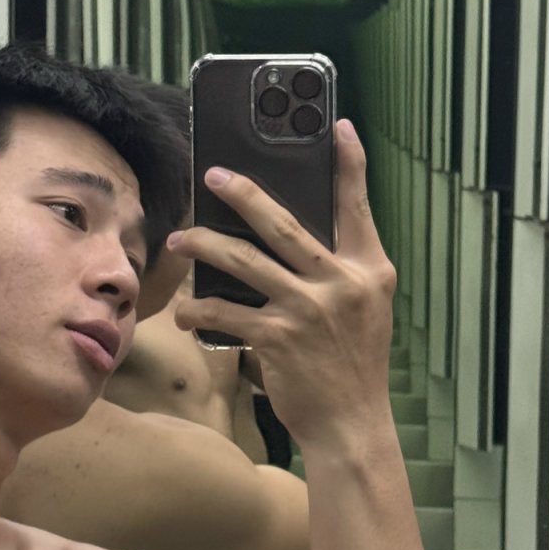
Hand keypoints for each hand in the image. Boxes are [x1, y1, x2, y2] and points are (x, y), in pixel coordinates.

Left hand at [166, 119, 397, 447]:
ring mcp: (308, 310)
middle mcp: (342, 283)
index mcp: (369, 269)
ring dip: (205, 246)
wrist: (350, 423)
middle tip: (213, 175)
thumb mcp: (365, 308)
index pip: (358, 206)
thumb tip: (294, 235)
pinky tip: (183, 311)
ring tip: (180, 240)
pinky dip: (198, 310)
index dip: (350, 165)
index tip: (338, 127)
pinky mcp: (277, 338)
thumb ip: (341, 269)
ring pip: (244, 262)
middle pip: (284, 224)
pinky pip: (225, 313)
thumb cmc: (352, 363)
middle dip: (245, 195)